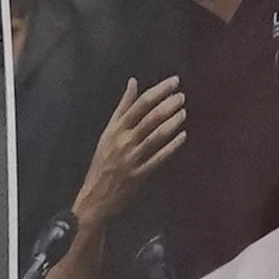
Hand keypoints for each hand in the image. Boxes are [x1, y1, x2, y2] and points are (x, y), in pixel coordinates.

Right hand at [71, 78, 185, 231]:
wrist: (94, 197)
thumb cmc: (102, 162)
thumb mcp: (108, 131)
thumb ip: (123, 107)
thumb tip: (133, 81)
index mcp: (115, 128)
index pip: (140, 103)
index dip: (159, 91)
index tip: (174, 81)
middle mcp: (123, 140)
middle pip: (150, 117)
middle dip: (168, 104)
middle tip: (182, 96)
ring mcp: (132, 158)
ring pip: (156, 135)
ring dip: (172, 122)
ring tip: (183, 111)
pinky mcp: (140, 174)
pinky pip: (159, 157)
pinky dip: (172, 146)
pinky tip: (183, 136)